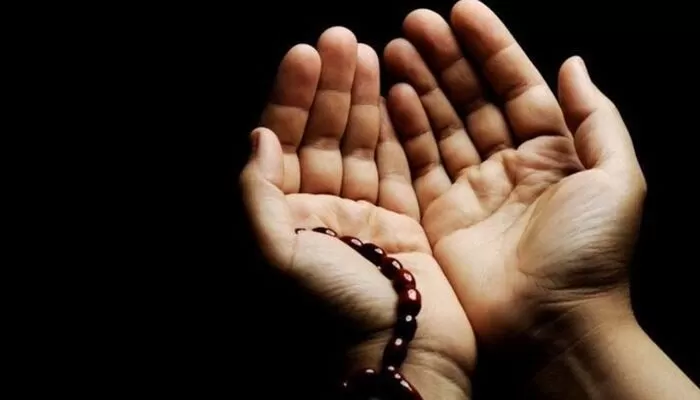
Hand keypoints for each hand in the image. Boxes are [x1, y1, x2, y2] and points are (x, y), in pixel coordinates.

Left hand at [240, 27, 474, 398]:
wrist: (398, 352)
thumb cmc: (334, 309)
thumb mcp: (275, 255)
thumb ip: (257, 195)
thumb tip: (257, 139)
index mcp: (286, 218)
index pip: (284, 143)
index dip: (291, 97)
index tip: (305, 53)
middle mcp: (320, 213)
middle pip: (322, 136)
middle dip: (330, 87)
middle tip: (340, 39)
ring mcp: (363, 217)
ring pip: (359, 145)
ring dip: (361, 99)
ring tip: (368, 52)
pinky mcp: (401, 222)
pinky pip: (395, 166)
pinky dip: (394, 131)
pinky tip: (395, 95)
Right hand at [384, 0, 644, 354]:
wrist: (552, 326)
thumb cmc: (591, 254)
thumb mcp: (618, 178)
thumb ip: (595, 116)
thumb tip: (572, 62)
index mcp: (553, 152)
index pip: (516, 86)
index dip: (490, 47)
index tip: (462, 11)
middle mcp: (509, 165)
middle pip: (471, 99)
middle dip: (445, 58)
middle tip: (415, 22)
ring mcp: (471, 190)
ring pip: (440, 125)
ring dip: (419, 84)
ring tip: (394, 46)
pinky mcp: (439, 215)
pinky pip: (417, 163)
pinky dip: (404, 129)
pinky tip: (391, 95)